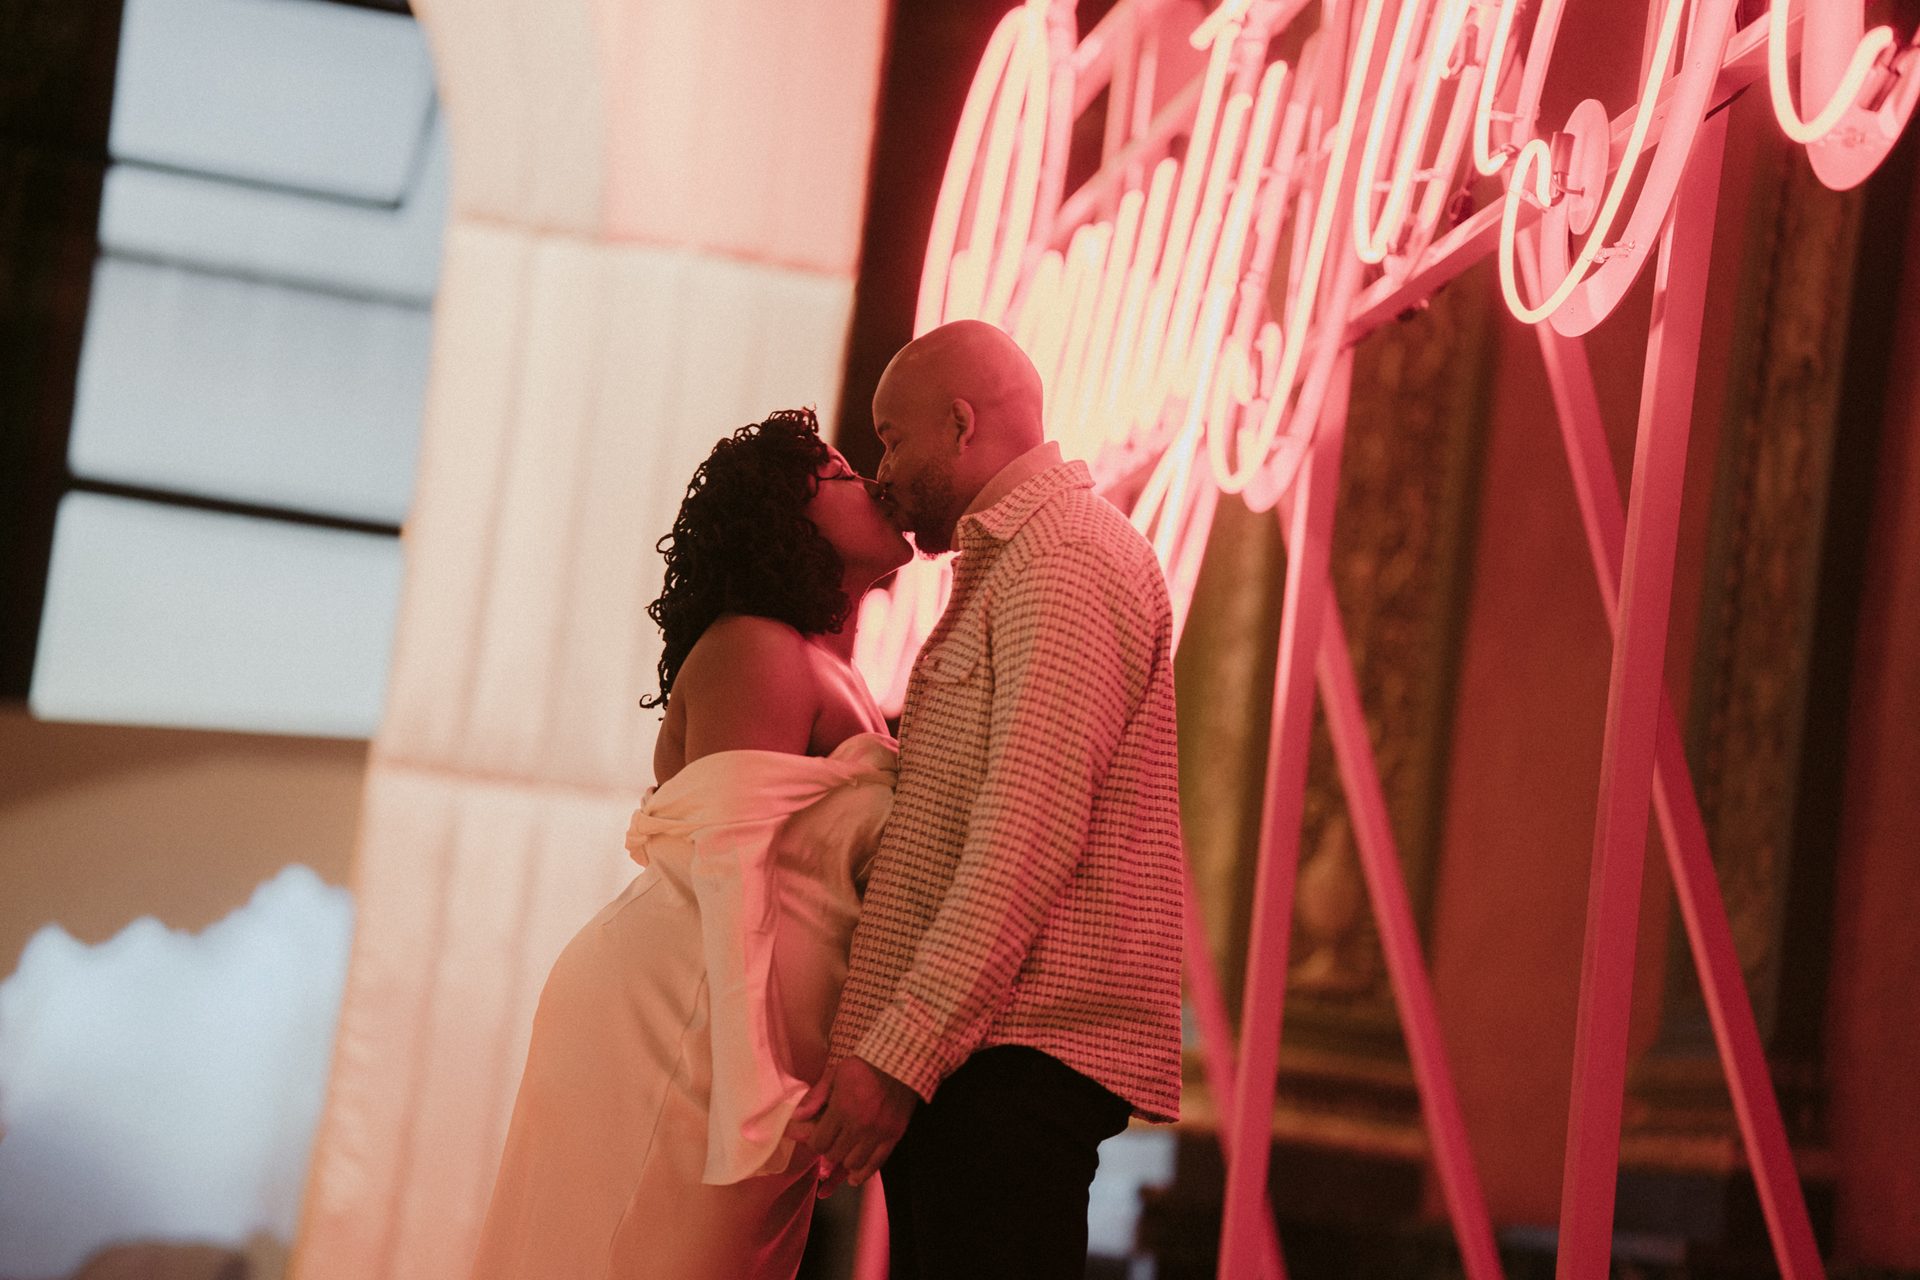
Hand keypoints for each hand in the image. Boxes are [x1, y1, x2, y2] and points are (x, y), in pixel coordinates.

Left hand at [785, 1057, 916, 1195]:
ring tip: (841, 1158)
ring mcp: (878, 1133)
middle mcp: (859, 1125)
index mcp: (842, 1109)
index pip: (819, 1143)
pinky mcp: (894, 1135)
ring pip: (854, 1163)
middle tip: (828, 1145)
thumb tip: (796, 1117)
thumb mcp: (835, 1074)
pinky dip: (864, 1173)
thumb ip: (816, 1097)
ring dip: (844, 1162)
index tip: (814, 1138)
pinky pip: (877, 1163)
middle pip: (834, 1155)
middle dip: (827, 1152)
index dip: (814, 1143)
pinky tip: (854, 1178)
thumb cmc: (864, 1065)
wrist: (901, 1060)